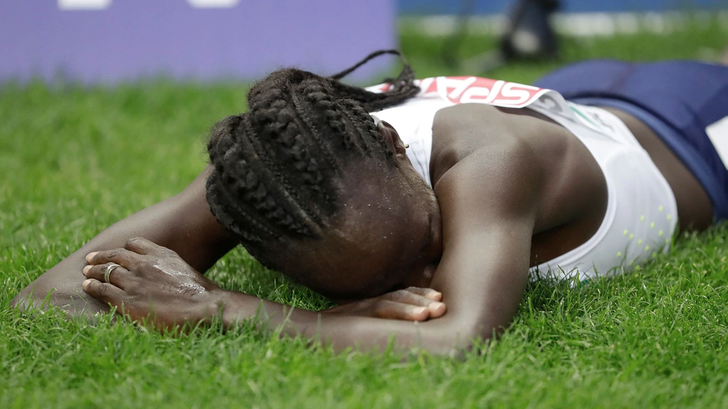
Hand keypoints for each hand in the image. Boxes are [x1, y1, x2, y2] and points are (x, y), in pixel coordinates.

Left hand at [82, 237, 226, 331]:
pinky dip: (93, 286)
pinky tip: (87, 285)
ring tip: (86, 272)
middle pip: (116, 256)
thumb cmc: (202, 295)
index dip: (123, 248)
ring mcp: (134, 282)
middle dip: (102, 257)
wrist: (205, 307)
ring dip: (94, 270)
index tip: (117, 251)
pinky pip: (103, 289)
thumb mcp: (188, 270)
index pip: (135, 244)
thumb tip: (169, 276)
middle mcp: (144, 264)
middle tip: (91, 259)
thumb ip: (172, 268)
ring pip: (107, 271)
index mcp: (161, 255)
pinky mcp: (127, 300)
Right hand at [323, 287, 445, 321]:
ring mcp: (358, 310)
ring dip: (409, 308)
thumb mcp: (355, 322)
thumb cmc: (329, 329)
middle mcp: (366, 304)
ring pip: (386, 304)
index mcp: (370, 304)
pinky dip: (390, 316)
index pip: (398, 294)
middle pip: (397, 296)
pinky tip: (406, 320)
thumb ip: (374, 317)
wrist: (302, 328)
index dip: (418, 294)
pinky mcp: (350, 317)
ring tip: (428, 313)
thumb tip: (403, 324)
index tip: (438, 297)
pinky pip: (371, 314)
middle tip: (441, 305)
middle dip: (421, 299)